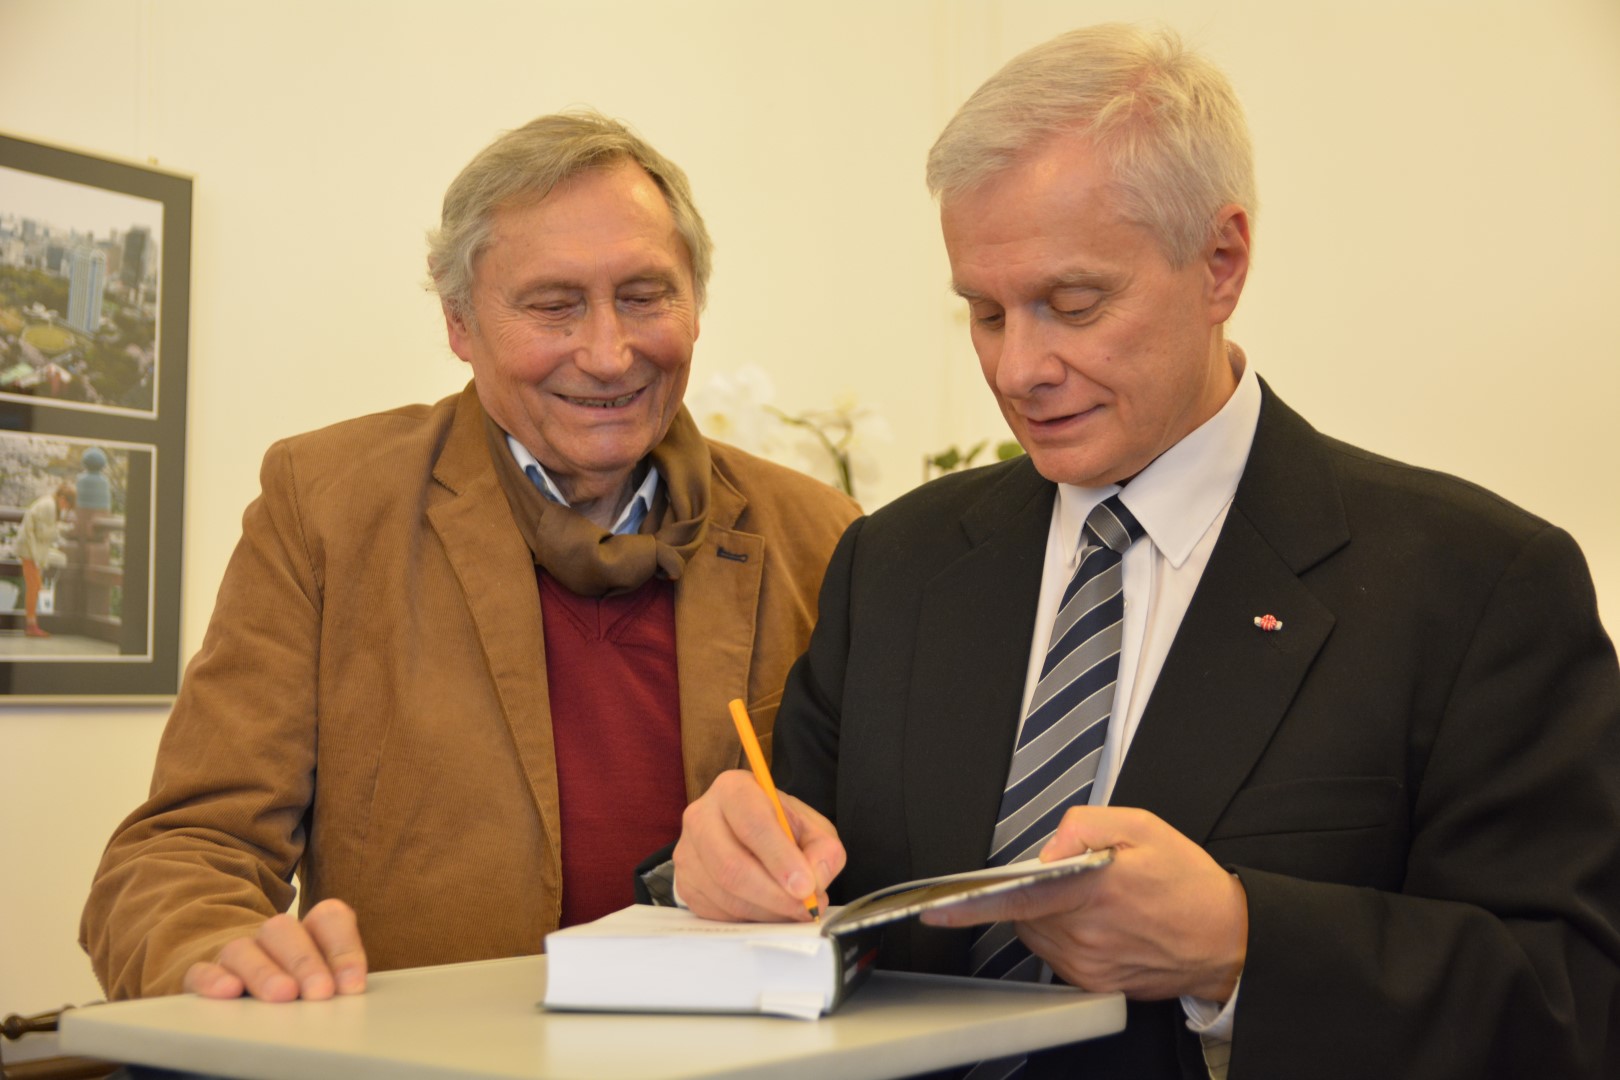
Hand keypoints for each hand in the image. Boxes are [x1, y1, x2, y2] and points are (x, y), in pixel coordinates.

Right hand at [182, 898, 367, 1001]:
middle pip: (284, 931)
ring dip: (265, 972)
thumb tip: (349, 996)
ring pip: (244, 949)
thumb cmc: (298, 983)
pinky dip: (213, 980)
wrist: (242, 978)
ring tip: (283, 996)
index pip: (328, 918)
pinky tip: (229, 992)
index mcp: (309, 929)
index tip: (353, 985)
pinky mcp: (205, 974)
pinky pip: (202, 971)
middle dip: (305, 962)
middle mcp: (272, 936)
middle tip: (321, 992)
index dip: (343, 948)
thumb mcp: (324, 979)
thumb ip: (337, 980)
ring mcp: (236, 952)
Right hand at [673, 769, 846, 921]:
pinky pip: (717, 913)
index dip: (780, 859)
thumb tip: (815, 881)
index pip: (753, 824)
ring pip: (726, 895)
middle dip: (775, 896)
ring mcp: (686, 852)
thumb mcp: (810, 826)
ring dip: (767, 912)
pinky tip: (770, 911)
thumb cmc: (778, 825)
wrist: (743, 832)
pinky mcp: (684, 883)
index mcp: (733, 789)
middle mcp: (701, 817)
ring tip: (794, 910)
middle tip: (805, 909)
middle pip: (732, 866)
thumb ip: (823, 850)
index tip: (806, 887)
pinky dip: (750, 919)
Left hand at [921, 806, 1246, 1001]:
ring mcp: (1089, 964)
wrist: (1228, 940)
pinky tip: (1100, 925)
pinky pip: (1056, 955)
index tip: (937, 910)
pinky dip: (1064, 936)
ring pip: (1037, 935)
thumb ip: (1087, 824)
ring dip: (1048, 915)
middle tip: (1076, 879)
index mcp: (1095, 892)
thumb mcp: (1143, 828)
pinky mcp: (1094, 984)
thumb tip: (1052, 844)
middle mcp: (1087, 934)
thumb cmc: (1189, 884)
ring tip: (1092, 901)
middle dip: (1035, 892)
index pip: (1018, 899)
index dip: (972, 905)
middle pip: (1026, 912)